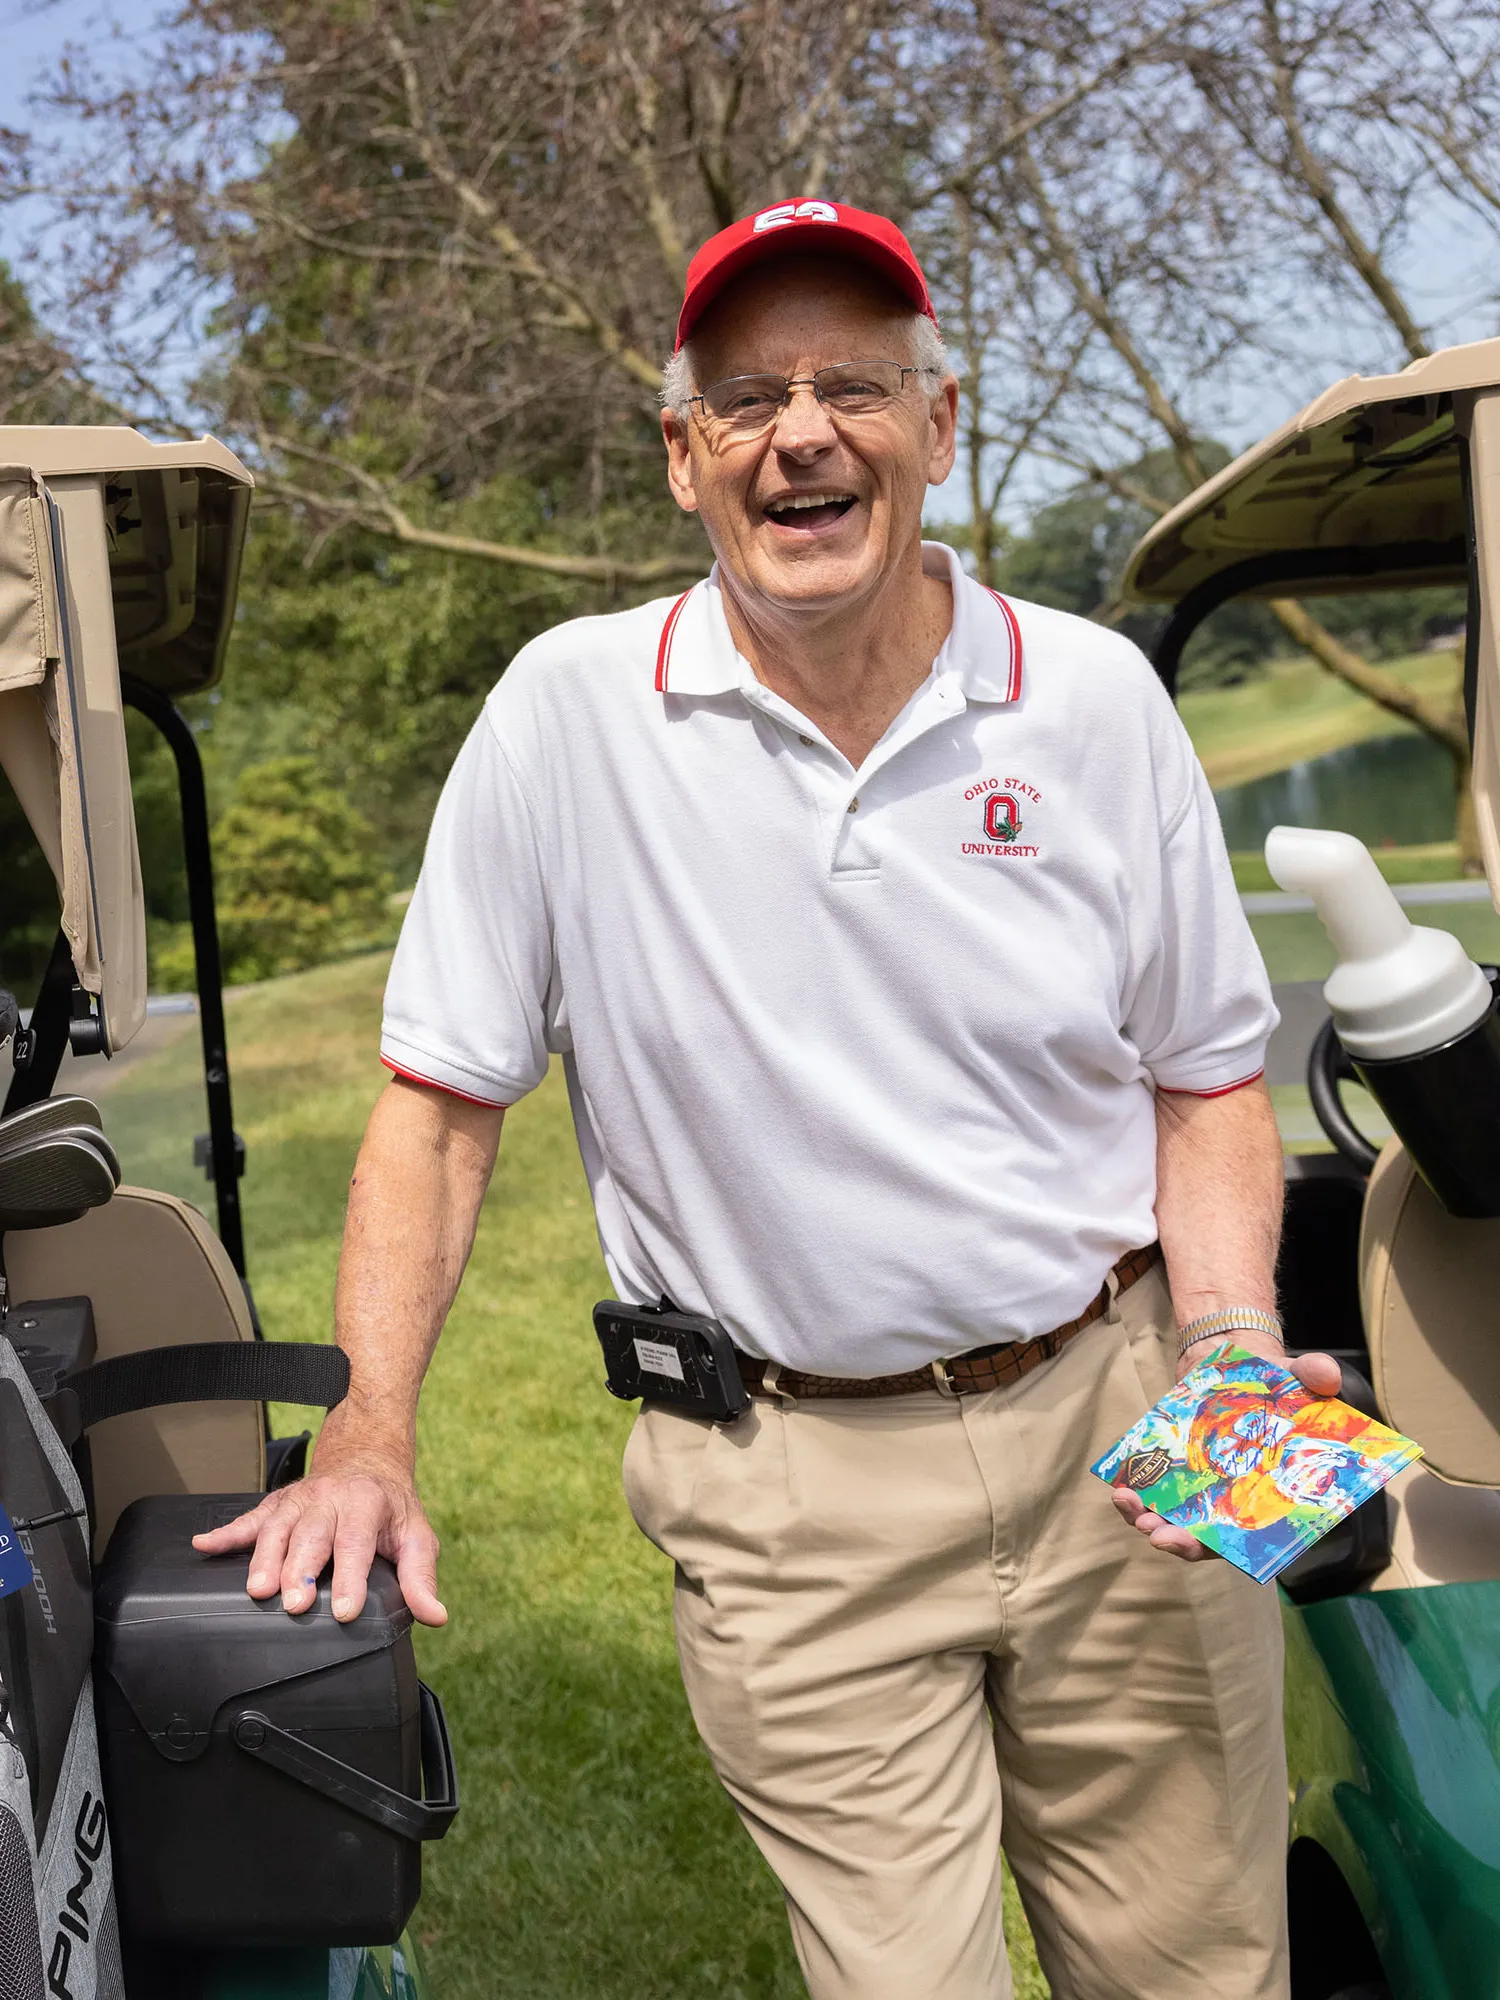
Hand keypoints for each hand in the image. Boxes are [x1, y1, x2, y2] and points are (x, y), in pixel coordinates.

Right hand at [191, 1430, 446, 1625]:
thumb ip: (421, 1576)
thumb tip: (434, 1615)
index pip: (357, 1543)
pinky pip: (249, 1518)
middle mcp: (329, 1499)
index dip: (351, 1577)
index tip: (346, 1611)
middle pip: (312, 1536)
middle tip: (294, 1604)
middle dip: (301, 1571)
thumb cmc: (390, 1506)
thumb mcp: (415, 1535)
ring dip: (265, 1559)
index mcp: (366, 1504)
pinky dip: (225, 1533)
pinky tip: (203, 1545)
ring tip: (258, 1590)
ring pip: (278, 1529)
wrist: (366, 1456)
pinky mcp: (277, 1504)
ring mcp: (299, 1499)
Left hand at [1110, 1334, 1343, 1563]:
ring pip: (1178, 1521)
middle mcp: (1240, 1500)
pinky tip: (1121, 1486)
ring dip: (1151, 1521)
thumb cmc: (1279, 1380)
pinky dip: (1138, 1494)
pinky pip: (1156, 1493)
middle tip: (1157, 1535)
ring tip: (1129, 1505)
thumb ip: (1316, 1373)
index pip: (1261, 1535)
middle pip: (1212, 1538)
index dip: (1238, 1548)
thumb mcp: (1300, 1372)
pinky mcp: (1178, 1471)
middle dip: (1183, 1542)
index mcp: (1277, 1493)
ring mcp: (1205, 1489)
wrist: (1234, 1361)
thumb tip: (1326, 1376)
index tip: (1214, 1546)